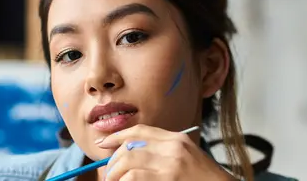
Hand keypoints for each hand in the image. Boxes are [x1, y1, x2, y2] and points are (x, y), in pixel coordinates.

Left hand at [96, 124, 234, 180]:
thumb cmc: (203, 179)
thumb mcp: (187, 158)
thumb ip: (164, 153)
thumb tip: (130, 155)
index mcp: (177, 139)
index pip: (140, 131)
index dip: (117, 136)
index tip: (103, 144)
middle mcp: (173, 148)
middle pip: (130, 147)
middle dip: (112, 162)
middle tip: (108, 175)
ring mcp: (171, 164)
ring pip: (128, 162)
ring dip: (115, 175)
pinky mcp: (168, 179)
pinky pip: (134, 177)